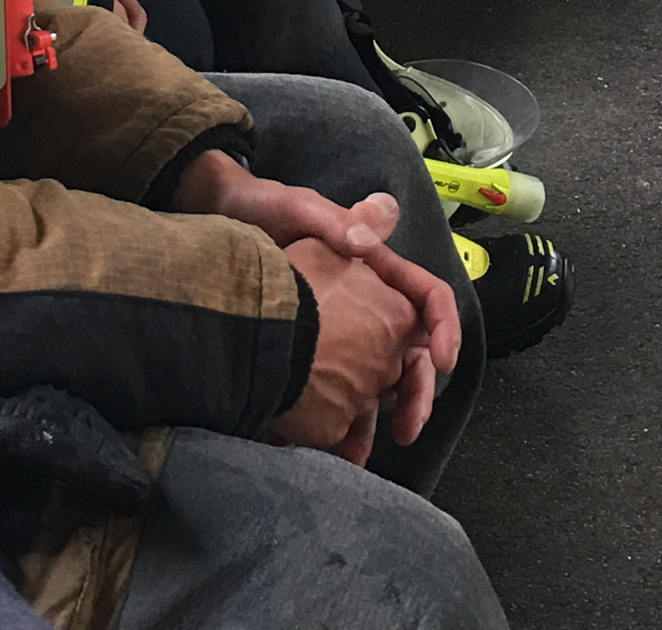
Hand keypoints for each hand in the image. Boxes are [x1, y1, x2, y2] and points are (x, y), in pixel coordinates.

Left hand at [172, 154, 459, 444]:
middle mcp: (366, 301)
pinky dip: (338, 420)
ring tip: (359, 452)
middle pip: (410, 351)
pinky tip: (327, 444)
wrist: (217, 223)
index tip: (442, 361)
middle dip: (416, 393)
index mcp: (375, 268)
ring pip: (376, 380)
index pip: (426, 298)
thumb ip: (335, 222)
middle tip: (409, 429)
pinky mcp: (313, 349)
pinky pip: (337, 389)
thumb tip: (367, 236)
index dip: (444, 328)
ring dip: (375, 419)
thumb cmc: (261, 208)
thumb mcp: (298, 209)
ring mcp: (341, 328)